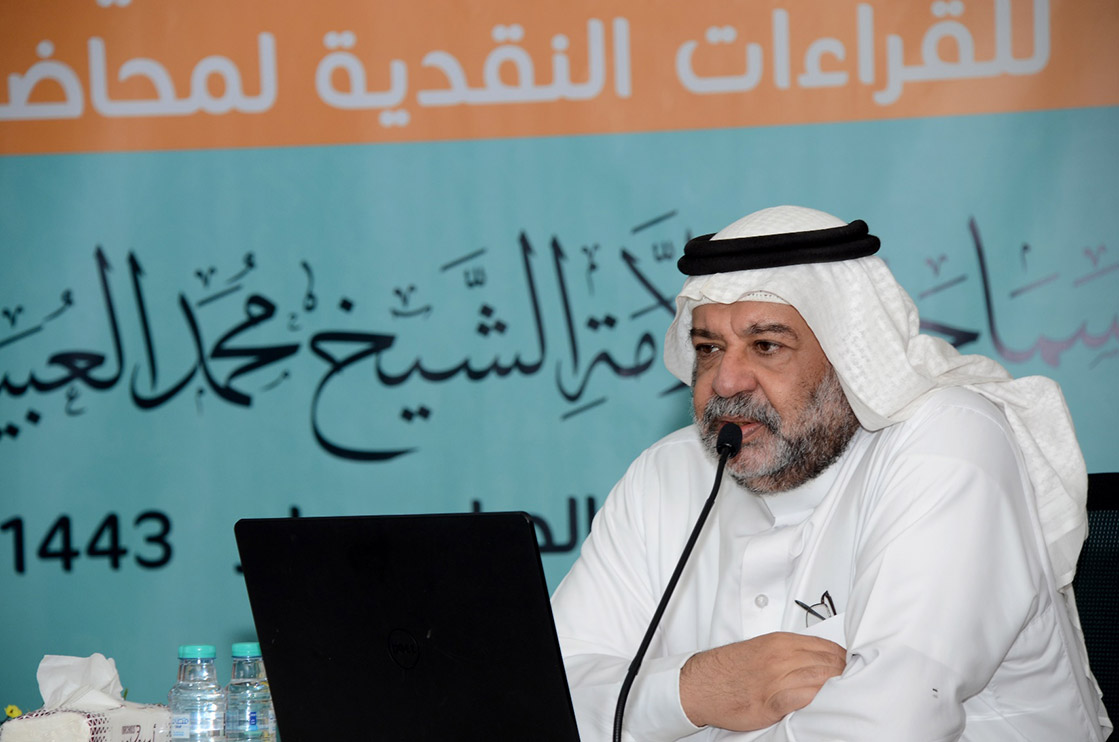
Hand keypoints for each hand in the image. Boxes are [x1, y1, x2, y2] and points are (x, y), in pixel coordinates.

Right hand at [679, 631, 845, 731]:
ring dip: (838, 689)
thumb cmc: (728, 668)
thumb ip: (788, 653)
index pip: (827, 646)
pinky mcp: (772, 702)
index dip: (844, 659)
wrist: (701, 684)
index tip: (851, 668)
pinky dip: (820, 701)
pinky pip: (805, 699)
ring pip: (821, 680)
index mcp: (780, 642)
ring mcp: (777, 679)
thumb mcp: (761, 649)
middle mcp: (781, 657)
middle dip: (845, 674)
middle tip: (856, 684)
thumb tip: (814, 661)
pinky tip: (827, 706)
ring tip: (847, 696)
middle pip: (829, 663)